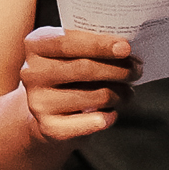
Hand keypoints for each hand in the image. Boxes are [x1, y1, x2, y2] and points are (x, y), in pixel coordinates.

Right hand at [19, 27, 137, 144]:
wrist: (47, 108)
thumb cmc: (68, 72)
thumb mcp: (71, 52)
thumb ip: (90, 45)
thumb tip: (124, 49)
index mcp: (35, 45)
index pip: (67, 42)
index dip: (99, 45)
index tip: (126, 48)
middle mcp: (31, 73)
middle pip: (83, 69)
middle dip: (117, 69)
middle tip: (137, 70)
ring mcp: (38, 101)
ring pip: (92, 96)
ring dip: (118, 94)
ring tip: (128, 92)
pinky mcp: (48, 127)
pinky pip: (87, 124)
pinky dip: (106, 118)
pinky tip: (113, 113)